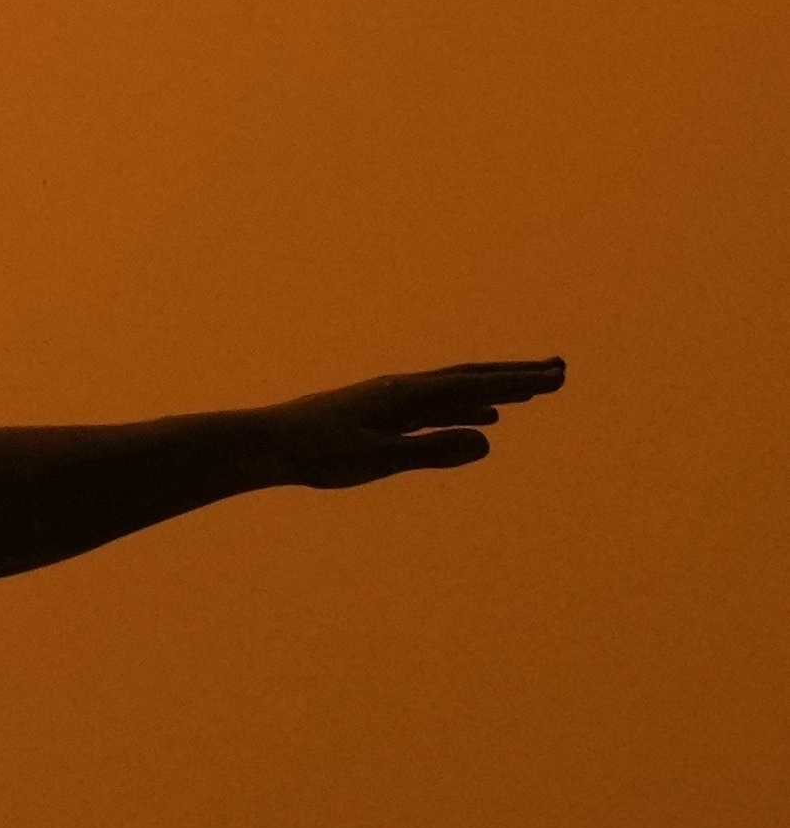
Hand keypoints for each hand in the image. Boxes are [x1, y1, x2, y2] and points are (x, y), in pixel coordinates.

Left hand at [267, 357, 566, 487]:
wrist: (268, 444)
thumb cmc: (318, 452)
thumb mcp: (379, 456)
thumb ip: (432, 450)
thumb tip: (489, 439)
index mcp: (405, 395)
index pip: (473, 385)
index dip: (518, 382)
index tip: (557, 377)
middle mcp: (404, 390)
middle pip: (471, 378)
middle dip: (516, 376)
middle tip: (560, 371)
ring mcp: (395, 401)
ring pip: (457, 391)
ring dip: (497, 388)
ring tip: (533, 390)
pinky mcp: (385, 416)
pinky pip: (439, 407)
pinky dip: (469, 406)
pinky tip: (485, 418)